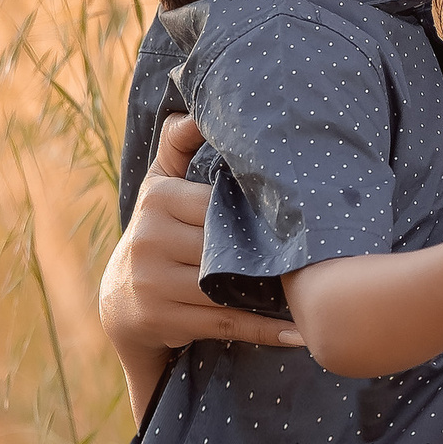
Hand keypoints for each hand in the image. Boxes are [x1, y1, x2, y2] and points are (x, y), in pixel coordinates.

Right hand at [98, 112, 301, 420]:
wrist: (121, 303)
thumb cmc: (157, 234)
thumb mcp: (160, 186)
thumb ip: (177, 146)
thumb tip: (194, 109)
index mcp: (157, 199)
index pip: (221, 203)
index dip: (261, 212)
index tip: (301, 215)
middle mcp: (149, 238)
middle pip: (227, 245)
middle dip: (272, 253)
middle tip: (321, 255)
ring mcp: (152, 281)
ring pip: (229, 285)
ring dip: (276, 293)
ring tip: (320, 291)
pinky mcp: (161, 318)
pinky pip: (227, 322)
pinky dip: (267, 330)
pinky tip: (302, 334)